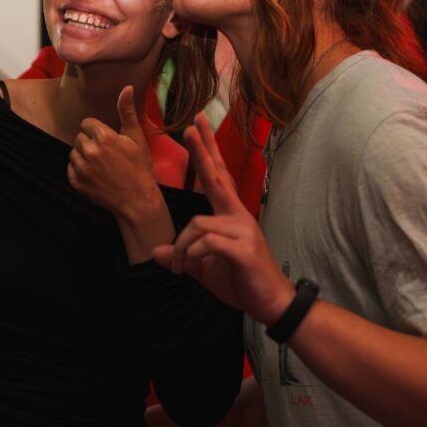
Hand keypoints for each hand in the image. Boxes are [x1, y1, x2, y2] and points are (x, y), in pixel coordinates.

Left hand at [68, 86, 160, 219]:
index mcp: (103, 137)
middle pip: (79, 138)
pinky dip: (79, 171)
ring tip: (101, 165)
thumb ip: (127, 111)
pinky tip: (94, 175)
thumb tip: (127, 87)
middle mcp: (89, 151)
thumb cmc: (139, 166)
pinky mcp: (77, 183)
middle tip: (107, 155)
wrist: (137, 199)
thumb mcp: (136, 137)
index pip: (87, 124)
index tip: (108, 141)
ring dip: (84, 157)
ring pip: (74, 153)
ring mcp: (82, 168)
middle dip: (90, 143)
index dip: (98, 131)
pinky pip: (70, 169)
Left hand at [153, 114, 294, 325]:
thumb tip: (156, 253)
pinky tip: (193, 268)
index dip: (208, 152)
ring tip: (180, 269)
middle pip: (217, 177)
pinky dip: (192, 256)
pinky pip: (206, 243)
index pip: (217, 177)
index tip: (198, 125)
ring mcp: (242, 230)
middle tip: (192, 124)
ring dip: (182, 248)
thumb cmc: (241, 281)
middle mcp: (238, 216)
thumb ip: (181, 257)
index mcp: (230, 216)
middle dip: (204, 149)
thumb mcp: (203, 268)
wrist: (271, 303)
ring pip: (197, 224)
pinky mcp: (243, 248)